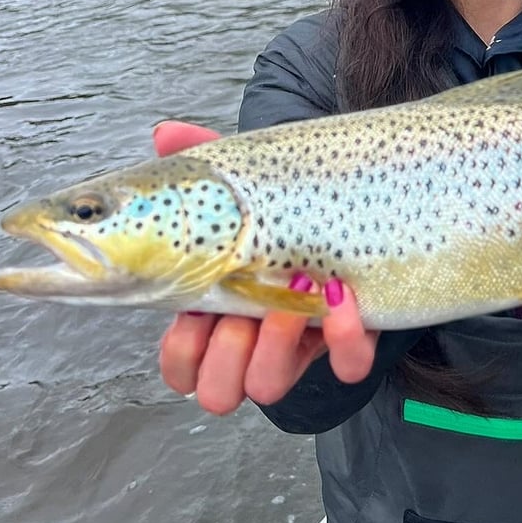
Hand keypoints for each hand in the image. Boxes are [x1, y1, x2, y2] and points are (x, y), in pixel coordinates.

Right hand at [153, 120, 378, 414]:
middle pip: (218, 389)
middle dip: (225, 355)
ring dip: (274, 344)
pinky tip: (341, 292)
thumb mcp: (246, 183)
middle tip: (241, 310)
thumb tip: (164, 133)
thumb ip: (205, 159)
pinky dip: (344, 336)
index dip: (182, 352)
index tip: (195, 309)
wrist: (356, 205)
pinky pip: (348, 365)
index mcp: (219, 308)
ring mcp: (303, 342)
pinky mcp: (352, 339)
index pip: (182, 363)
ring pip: (269, 386)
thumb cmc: (284, 205)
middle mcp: (256, 337)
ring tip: (293, 286)